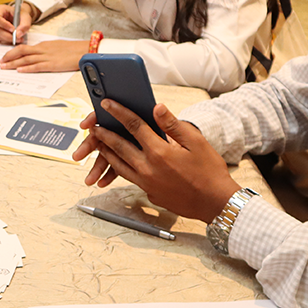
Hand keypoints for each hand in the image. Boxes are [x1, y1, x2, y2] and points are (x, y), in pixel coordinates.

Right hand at [0, 1, 38, 44]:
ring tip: (19, 39)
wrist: (18, 16)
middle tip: (18, 37)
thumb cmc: (20, 14)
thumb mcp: (25, 16)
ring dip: (8, 39)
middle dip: (7, 35)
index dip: (4, 25)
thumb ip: (24, 25)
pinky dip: (7, 41)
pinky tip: (14, 39)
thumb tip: (18, 34)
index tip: (13, 29)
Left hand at [0, 39, 88, 72]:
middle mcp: (43, 49)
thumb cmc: (74, 49)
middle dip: (9, 57)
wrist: (85, 50)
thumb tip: (39, 54)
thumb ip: (47, 50)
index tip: (6, 56)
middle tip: (0, 62)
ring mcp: (47, 57)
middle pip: (21, 52)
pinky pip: (36, 66)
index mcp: (44, 45)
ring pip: (26, 59)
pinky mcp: (52, 64)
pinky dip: (27, 68)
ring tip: (4, 67)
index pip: (24, 47)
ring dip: (13, 63)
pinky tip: (20, 70)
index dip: (13, 52)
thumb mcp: (57, 46)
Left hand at [71, 100, 238, 222]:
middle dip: (104, 134)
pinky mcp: (149, 193)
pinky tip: (118, 163)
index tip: (107, 104)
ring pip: (119, 164)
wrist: (215, 203)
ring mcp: (146, 182)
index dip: (119, 113)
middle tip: (93, 125)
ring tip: (98, 143)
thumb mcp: (196, 142)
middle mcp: (148, 168)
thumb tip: (157, 108)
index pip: (134, 126)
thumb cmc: (209, 172)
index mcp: (159, 152)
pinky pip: (129, 177)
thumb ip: (173, 125)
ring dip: (106, 152)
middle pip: (119, 146)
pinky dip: (119, 168)